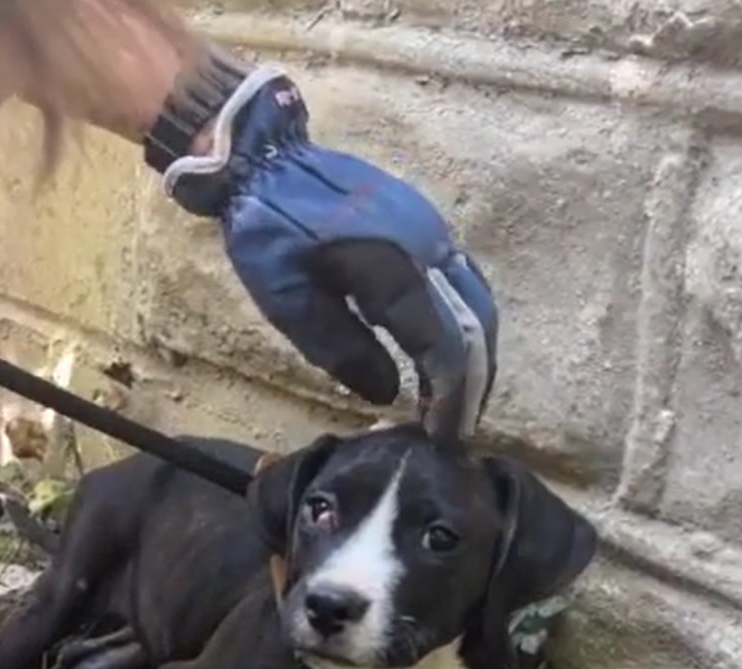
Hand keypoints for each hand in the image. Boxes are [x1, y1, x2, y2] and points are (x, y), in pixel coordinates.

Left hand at [164, 69, 497, 438]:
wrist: (265, 158)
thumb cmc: (268, 231)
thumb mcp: (289, 302)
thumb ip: (343, 350)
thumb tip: (389, 394)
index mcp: (397, 270)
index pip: (446, 347)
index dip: (451, 398)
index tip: (443, 437)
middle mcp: (430, 247)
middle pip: (475, 325)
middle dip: (473, 383)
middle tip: (458, 427)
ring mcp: (433, 228)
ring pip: (477, 300)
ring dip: (474, 352)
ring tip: (457, 396)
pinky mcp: (425, 221)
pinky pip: (463, 279)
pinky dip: (464, 321)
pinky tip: (443, 347)